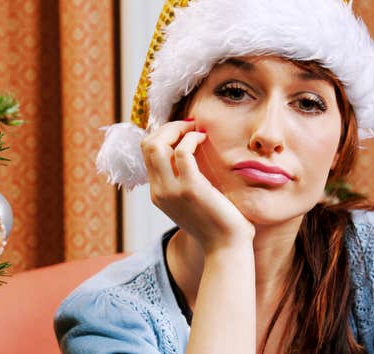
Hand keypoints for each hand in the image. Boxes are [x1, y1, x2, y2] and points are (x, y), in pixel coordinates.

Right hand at [141, 120, 254, 252]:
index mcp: (158, 193)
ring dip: (175, 129)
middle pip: (147, 145)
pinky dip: (191, 139)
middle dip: (167, 128)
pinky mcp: (190, 188)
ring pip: (156, 145)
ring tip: (194, 129)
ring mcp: (171, 190)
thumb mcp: (193, 201)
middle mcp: (159, 191)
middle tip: (189, 125)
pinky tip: (203, 139)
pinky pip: (182, 152)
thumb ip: (186, 182)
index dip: (162, 135)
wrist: (226, 248)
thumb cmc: (218, 224)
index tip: (183, 130)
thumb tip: (190, 157)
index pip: (147, 153)